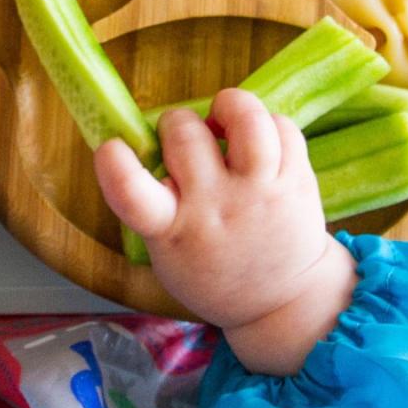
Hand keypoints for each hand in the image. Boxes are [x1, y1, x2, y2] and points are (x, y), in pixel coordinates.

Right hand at [94, 88, 356, 375]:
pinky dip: (267, 123)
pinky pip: (282, 125)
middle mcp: (216, 206)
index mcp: (172, 229)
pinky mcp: (297, 180)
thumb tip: (146, 137)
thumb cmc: (211, 267)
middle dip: (177, 122)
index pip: (133, 194)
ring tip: (225, 120)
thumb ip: (151, 201)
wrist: (284, 302)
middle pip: (186, 133)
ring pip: (247, 119)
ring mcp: (261, 192)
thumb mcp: (166, 251)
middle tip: (184, 138)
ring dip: (229, 106)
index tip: (111, 147)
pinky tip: (258, 141)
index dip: (116, 164)